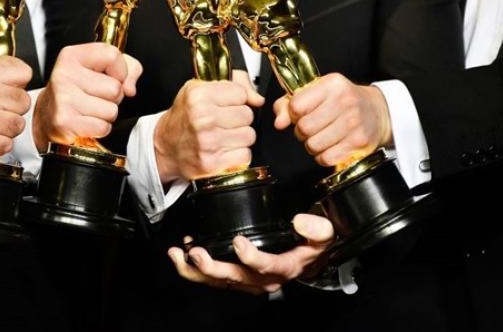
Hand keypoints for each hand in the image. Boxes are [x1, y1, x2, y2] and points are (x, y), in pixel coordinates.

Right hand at [33, 43, 142, 151]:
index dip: (121, 71)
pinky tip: (86, 122)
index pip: (112, 55)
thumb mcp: (101, 69)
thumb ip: (128, 68)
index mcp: (73, 56)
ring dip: (106, 115)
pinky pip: (103, 127)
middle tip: (95, 97)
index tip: (111, 77)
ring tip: (90, 110)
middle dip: (113, 97)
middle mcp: (64, 74)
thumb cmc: (78, 91)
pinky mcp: (64, 121)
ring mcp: (63, 98)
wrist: (48, 116)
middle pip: (115, 88)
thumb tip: (130, 87)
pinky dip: (100, 128)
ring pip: (111, 110)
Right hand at [154, 70, 263, 183]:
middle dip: (239, 119)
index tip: (225, 105)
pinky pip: (244, 155)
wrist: (166, 147)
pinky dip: (237, 154)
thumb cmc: (185, 117)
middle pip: (247, 115)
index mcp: (198, 96)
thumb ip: (235, 83)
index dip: (236, 99)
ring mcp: (208, 142)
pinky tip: (224, 149)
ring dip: (240, 137)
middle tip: (223, 122)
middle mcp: (202, 119)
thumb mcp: (200, 89)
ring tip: (223, 135)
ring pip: (249, 136)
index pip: (241, 94)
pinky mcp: (212, 163)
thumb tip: (258, 99)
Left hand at [168, 214, 333, 293]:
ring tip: (178, 254)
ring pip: (217, 281)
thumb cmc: (312, 246)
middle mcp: (262, 280)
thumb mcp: (324, 235)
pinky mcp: (235, 276)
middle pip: (234, 277)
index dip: (251, 257)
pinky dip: (194, 267)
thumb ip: (317, 229)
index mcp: (283, 269)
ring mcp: (246, 280)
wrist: (308, 260)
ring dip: (195, 269)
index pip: (266, 266)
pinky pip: (212, 277)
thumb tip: (301, 221)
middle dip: (212, 267)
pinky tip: (183, 251)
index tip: (238, 242)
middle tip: (197, 252)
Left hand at [273, 73, 391, 166]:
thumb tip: (279, 123)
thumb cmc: (342, 100)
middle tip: (311, 127)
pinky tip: (330, 146)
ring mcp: (353, 123)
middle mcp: (344, 101)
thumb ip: (289, 103)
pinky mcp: (358, 142)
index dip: (293, 113)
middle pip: (304, 127)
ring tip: (321, 136)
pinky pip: (326, 158)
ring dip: (312, 145)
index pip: (296, 105)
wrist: (377, 111)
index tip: (301, 113)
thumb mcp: (317, 92)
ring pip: (313, 145)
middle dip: (302, 131)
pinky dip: (323, 156)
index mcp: (331, 85)